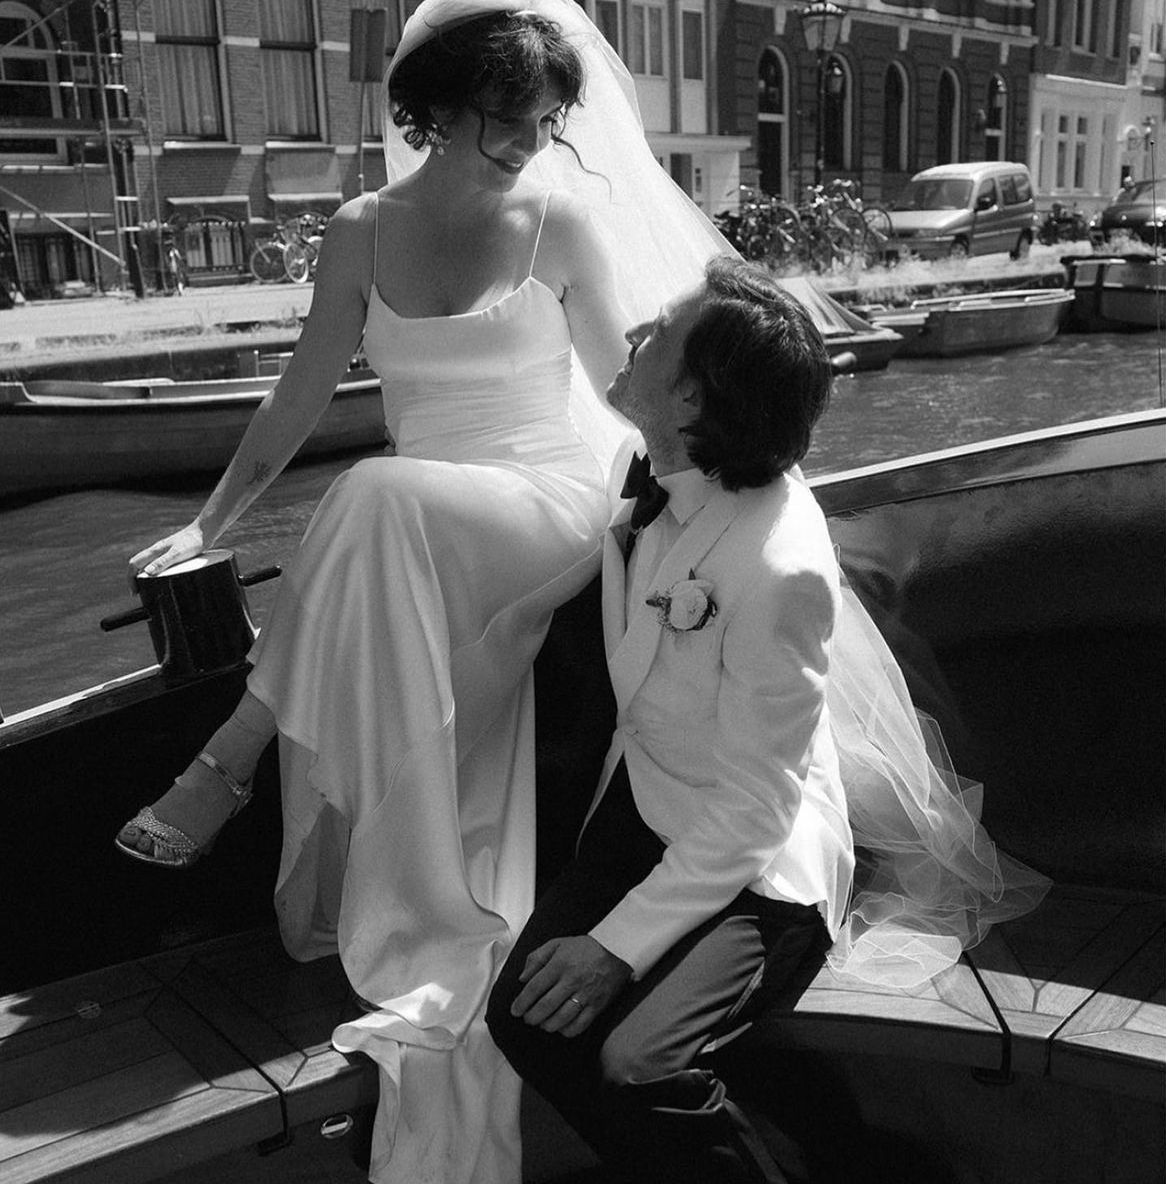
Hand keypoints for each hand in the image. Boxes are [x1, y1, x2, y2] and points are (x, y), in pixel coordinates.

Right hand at [128, 522, 205, 589]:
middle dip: (135, 578)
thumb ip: (163, 562)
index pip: (134, 564)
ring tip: (150, 589)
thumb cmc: (192, 542)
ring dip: (145, 576)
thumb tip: (147, 572)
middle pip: (139, 564)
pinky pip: (160, 564)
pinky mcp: (174, 553)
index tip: (134, 592)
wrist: (205, 532)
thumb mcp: (177, 554)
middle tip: (140, 593)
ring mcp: (165, 552)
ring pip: (149, 564)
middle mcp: (157, 550)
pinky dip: (157, 573)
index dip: (130, 578)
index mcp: (155, 550)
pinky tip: (165, 580)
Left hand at [510, 935, 631, 1036]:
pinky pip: (579, 1025)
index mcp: (560, 964)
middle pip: (545, 1006)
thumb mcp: (558, 943)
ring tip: (542, 1024)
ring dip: (546, 1025)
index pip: (535, 987)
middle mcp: (571, 980)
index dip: (522, 1002)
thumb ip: (537, 958)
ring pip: (560, 1019)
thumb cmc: (585, 948)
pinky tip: (560, 1027)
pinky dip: (566, 1031)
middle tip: (527, 1019)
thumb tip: (523, 978)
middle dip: (531, 1017)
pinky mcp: (597, 1005)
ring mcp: (585, 994)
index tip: (515, 1010)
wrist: (617, 950)